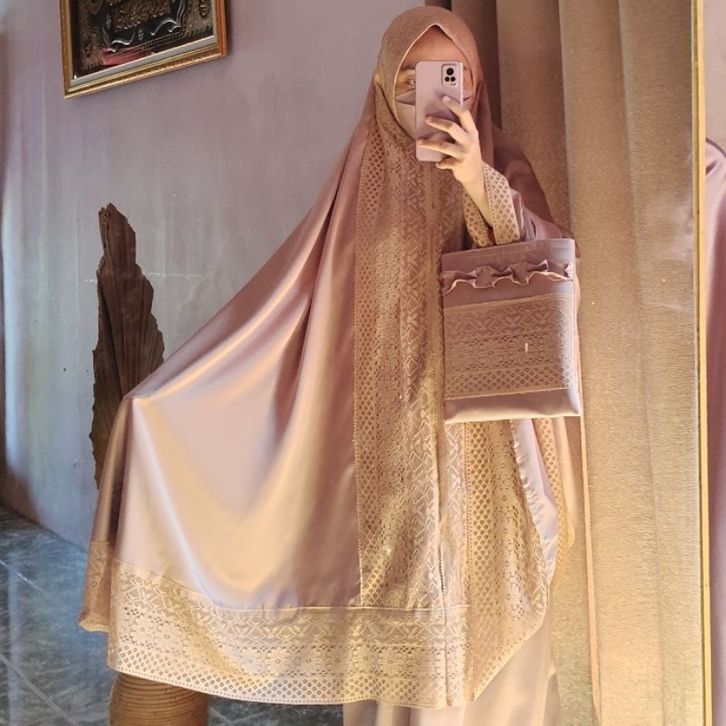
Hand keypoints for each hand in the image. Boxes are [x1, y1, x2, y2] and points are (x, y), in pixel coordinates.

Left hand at [416, 95, 486, 210]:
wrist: (476, 176)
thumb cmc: (467, 154)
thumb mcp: (468, 140)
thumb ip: (458, 131)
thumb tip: (438, 119)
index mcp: (472, 132)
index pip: (464, 114)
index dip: (454, 105)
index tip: (443, 97)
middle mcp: (469, 141)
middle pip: (452, 127)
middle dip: (438, 122)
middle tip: (426, 118)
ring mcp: (464, 153)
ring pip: (443, 145)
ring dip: (429, 143)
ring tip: (419, 141)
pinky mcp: (459, 165)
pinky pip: (444, 162)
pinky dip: (440, 163)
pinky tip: (438, 163)